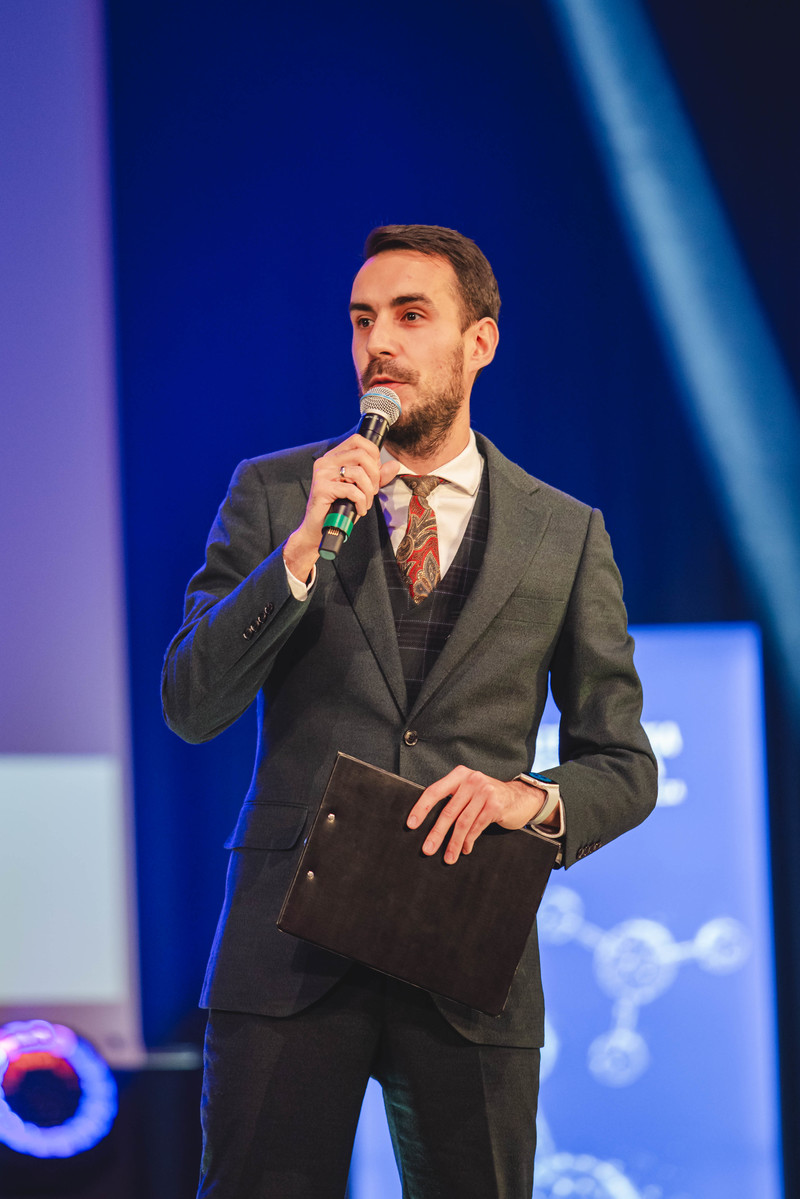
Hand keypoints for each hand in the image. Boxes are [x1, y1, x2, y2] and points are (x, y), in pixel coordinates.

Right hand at [283, 434, 399, 581]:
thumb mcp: (362, 489)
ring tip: (365, 503)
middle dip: (374, 475)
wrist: (319, 529)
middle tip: (372, 491)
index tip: (375, 472)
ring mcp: (322, 474)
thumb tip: (394, 465)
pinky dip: (361, 502)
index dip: (373, 454)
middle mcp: (326, 461)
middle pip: (361, 455)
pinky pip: (351, 490)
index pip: (357, 440)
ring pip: (358, 473)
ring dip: (368, 491)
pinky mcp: (321, 488)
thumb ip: (377, 477)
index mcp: (333, 457)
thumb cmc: (339, 508)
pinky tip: (359, 510)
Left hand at [406, 766, 547, 864]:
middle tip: (427, 849)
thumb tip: (429, 825)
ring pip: (462, 822)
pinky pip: (476, 827)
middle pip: (448, 811)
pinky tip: (465, 849)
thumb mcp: (470, 792)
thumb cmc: (488, 797)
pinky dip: (469, 841)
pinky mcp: (495, 805)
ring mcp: (484, 791)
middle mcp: (471, 780)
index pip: (435, 791)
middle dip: (436, 833)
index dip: (421, 808)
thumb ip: (453, 801)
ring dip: (453, 843)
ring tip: (448, 857)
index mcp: (459, 775)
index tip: (411, 824)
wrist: (520, 797)